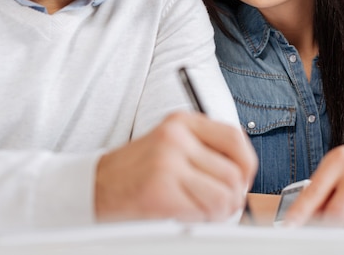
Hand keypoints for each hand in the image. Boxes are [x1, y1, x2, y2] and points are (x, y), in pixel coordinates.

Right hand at [94, 112, 257, 221]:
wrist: (96, 185)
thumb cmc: (139, 170)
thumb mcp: (173, 145)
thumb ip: (206, 151)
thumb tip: (244, 175)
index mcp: (182, 122)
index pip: (234, 138)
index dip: (246, 163)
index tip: (242, 179)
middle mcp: (176, 137)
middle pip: (234, 171)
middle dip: (233, 196)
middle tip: (219, 204)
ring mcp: (167, 162)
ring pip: (224, 195)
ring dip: (218, 211)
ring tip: (199, 210)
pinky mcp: (160, 190)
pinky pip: (203, 211)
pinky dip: (200, 220)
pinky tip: (183, 213)